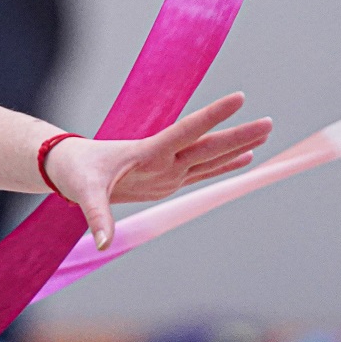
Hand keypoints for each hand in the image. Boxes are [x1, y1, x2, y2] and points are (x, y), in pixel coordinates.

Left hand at [44, 93, 269, 249]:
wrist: (71, 167)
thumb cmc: (77, 173)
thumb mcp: (84, 193)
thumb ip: (97, 217)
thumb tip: (103, 243)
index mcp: (148, 151)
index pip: (186, 131)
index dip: (211, 117)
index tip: (238, 98)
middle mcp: (164, 158)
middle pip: (207, 145)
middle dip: (237, 134)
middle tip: (269, 122)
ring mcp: (169, 168)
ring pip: (209, 155)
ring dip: (236, 145)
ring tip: (265, 133)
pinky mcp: (168, 178)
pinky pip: (202, 171)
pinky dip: (224, 165)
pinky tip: (245, 159)